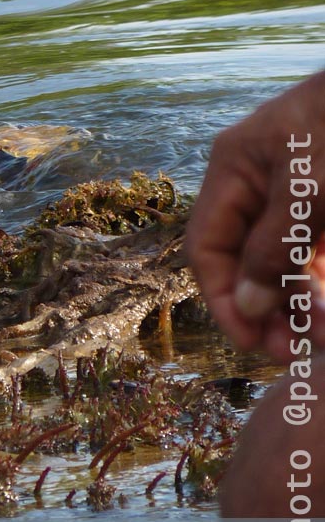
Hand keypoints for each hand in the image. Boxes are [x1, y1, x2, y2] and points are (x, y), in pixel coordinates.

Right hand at [188, 70, 324, 361]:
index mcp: (234, 167)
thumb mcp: (312, 189)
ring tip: (321, 337)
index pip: (207, 246)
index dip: (223, 299)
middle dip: (265, 308)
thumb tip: (246, 308)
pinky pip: (312, 249)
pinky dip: (320, 279)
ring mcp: (294, 188)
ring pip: (283, 259)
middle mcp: (256, 180)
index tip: (252, 345)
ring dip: (299, 301)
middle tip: (294, 354)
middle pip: (243, 257)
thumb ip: (275, 248)